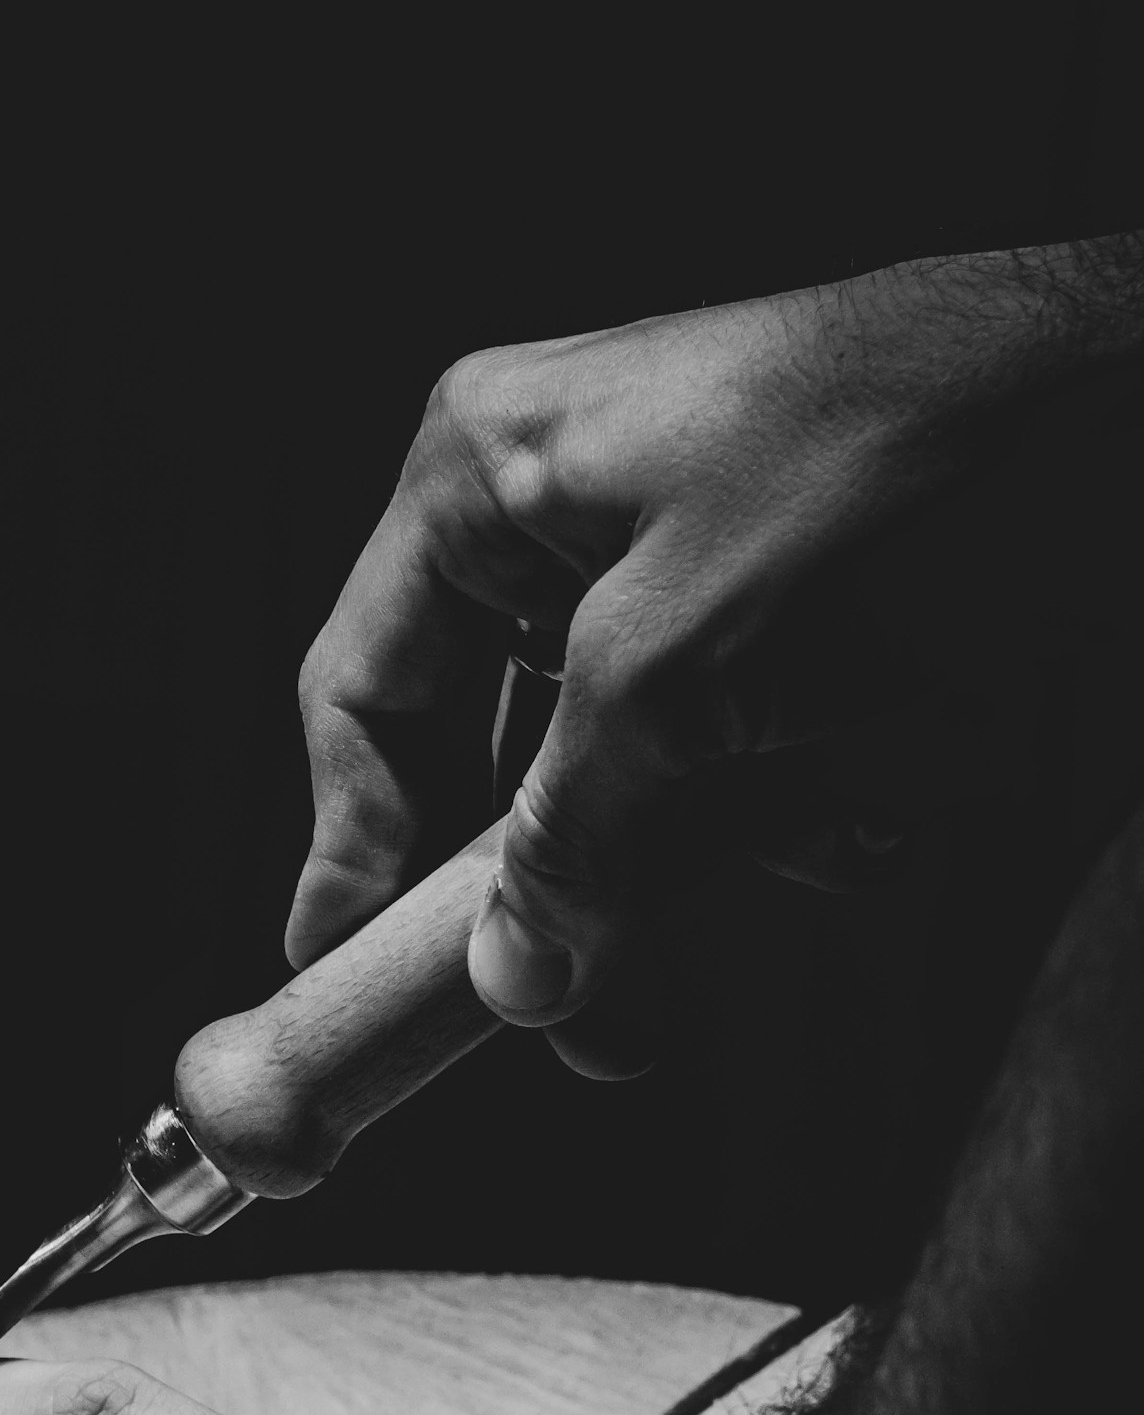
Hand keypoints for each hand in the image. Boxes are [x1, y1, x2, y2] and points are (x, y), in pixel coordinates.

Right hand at [287, 243, 1143, 1074]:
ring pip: (635, 777)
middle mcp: (549, 520)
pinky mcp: (766, 601)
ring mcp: (661, 562)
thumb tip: (512, 980)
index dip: (352, 851)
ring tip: (821, 828)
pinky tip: (877, 787)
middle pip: (501, 763)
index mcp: (478, 484)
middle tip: (599, 1026)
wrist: (1097, 389)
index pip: (361, 697)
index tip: (345, 976)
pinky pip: (735, 751)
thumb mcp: (686, 663)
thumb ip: (576, 834)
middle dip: (581, 885)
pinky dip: (800, 795)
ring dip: (725, 839)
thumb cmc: (874, 454)